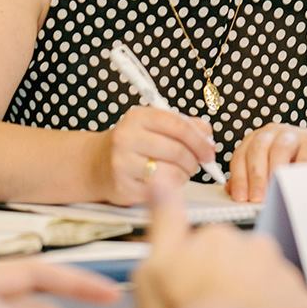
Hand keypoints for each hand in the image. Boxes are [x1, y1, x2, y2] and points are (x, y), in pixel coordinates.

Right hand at [98, 105, 216, 206]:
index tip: (209, 150)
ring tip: (180, 172)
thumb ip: (183, 126)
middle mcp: (126, 137)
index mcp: (138, 117)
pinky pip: (160, 190)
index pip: (178, 125)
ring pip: (172, 173)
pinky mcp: (123, 186)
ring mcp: (123, 163)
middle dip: (194, 160)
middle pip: (177, 151)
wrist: (97, 164)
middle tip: (196, 164)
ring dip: (184, 175)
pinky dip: (170, 188)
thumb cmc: (133, 144)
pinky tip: (165, 181)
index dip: (199, 140)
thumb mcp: (154, 126)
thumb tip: (207, 135)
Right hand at [133, 181, 306, 307]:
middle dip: (242, 287)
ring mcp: (285, 278)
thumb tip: (163, 180)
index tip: (201, 292)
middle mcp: (257, 250)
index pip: (219, 248)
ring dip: (269, 307)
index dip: (209, 273)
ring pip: (280, 289)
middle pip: (252, 266)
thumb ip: (163, 219)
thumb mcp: (152, 265)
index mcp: (221, 238)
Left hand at [227, 123, 306, 202]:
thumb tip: (231, 191)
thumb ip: (249, 177)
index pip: (241, 155)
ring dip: (274, 172)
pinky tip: (295, 186)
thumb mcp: (268, 166)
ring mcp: (294, 134)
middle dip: (255, 176)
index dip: (239, 177)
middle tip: (256, 199)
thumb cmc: (292, 160)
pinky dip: (298, 172)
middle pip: (258, 149)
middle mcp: (273, 132)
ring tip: (274, 192)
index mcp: (257, 139)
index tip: (241, 198)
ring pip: (279, 149)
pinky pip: (305, 157)